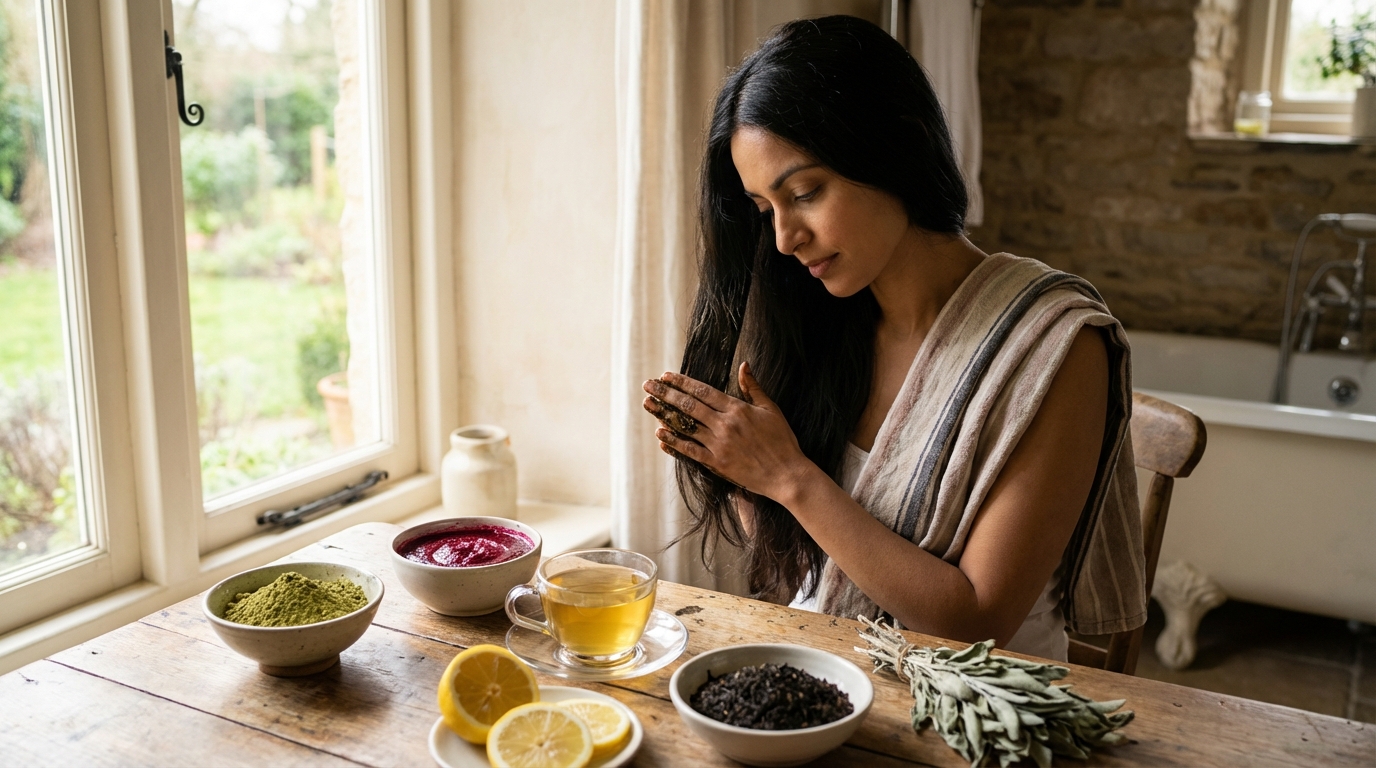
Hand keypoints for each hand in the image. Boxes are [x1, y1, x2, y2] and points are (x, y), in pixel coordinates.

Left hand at [642, 362, 813, 501]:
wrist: (787, 474)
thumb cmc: (782, 441)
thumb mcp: (771, 409)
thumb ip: (753, 388)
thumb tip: (745, 365)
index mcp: (737, 409)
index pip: (703, 390)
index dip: (682, 382)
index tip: (666, 376)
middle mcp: (725, 424)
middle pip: (689, 405)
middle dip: (666, 393)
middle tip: (648, 385)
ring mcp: (719, 444)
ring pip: (686, 426)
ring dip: (664, 414)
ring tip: (648, 404)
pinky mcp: (718, 463)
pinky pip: (690, 451)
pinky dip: (674, 442)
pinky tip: (660, 434)